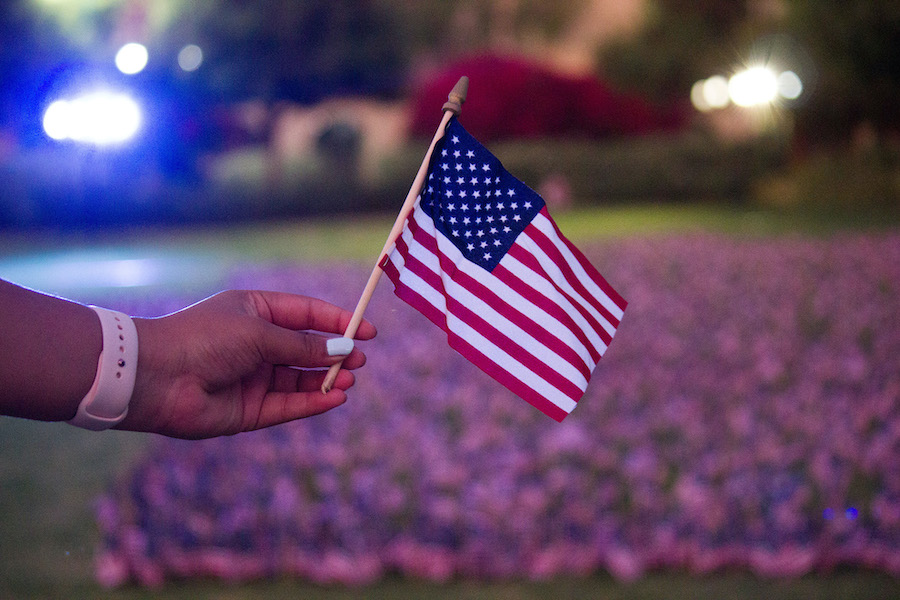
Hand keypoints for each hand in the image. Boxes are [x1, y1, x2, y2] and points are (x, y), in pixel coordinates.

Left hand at [120, 290, 375, 438]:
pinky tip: (335, 397)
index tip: (367, 331)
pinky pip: (288, 405)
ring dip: (326, 379)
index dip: (337, 321)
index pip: (306, 314)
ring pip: (300, 380)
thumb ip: (302, 345)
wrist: (156, 377)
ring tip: (349, 379)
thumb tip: (342, 350)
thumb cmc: (205, 340)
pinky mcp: (250, 410)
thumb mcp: (260, 333)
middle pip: (306, 349)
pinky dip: (312, 402)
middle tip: (360, 360)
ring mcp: (254, 378)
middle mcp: (256, 345)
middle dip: (334, 354)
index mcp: (255, 313)